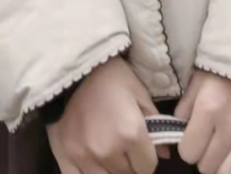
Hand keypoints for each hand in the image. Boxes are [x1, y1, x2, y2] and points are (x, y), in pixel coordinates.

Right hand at [46, 54, 165, 173]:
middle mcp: (107, 150)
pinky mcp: (65, 155)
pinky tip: (92, 159)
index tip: (143, 146)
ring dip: (111, 168)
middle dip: (130, 163)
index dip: (148, 157)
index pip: (147, 167)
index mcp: (130, 133)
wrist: (75, 67)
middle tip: (125, 144)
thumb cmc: (112, 77)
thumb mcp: (140, 94)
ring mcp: (84, 155)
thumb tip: (165, 155)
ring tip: (109, 149)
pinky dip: (88, 172)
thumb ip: (156, 126)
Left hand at [173, 69, 230, 173]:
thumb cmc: (227, 61)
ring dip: (223, 167)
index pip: (189, 152)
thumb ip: (186, 106)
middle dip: (204, 158)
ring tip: (224, 155)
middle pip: (209, 167)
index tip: (191, 140)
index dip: (187, 148)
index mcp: (209, 107)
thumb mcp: (199, 76)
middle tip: (208, 145)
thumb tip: (179, 130)